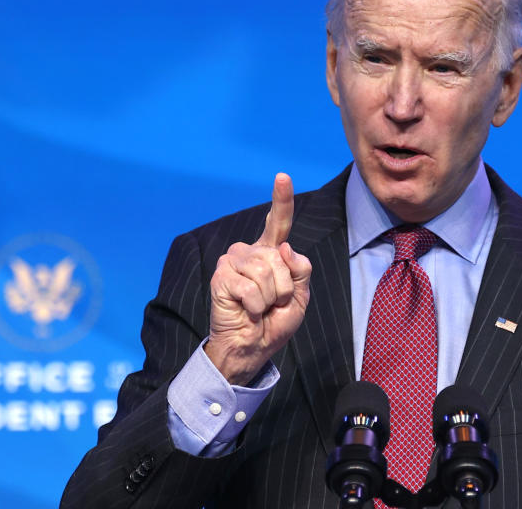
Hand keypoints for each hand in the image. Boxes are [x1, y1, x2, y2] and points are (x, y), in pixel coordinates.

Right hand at [205, 173, 311, 384]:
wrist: (253, 346)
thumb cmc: (275, 321)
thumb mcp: (300, 295)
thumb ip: (300, 269)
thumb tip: (284, 247)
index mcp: (270, 252)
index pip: (279, 223)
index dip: (281, 199)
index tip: (283, 176)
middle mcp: (250, 251)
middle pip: (281, 258)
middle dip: (285, 287)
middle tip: (273, 303)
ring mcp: (233, 261)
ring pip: (267, 271)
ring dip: (271, 298)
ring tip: (260, 307)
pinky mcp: (221, 276)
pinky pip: (252, 288)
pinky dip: (256, 306)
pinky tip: (247, 310)